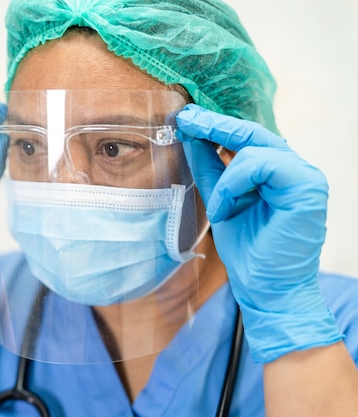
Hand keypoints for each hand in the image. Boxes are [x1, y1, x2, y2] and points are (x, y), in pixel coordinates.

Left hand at [176, 104, 341, 362]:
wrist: (267, 290)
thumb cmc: (249, 253)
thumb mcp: (221, 202)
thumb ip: (211, 170)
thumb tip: (193, 137)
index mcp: (276, 174)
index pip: (245, 139)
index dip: (216, 126)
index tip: (188, 118)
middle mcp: (293, 170)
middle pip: (252, 133)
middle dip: (215, 124)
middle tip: (187, 118)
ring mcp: (304, 177)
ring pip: (255, 148)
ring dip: (225, 178)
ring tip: (218, 208)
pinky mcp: (307, 188)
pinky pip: (262, 165)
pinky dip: (235, 185)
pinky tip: (225, 210)